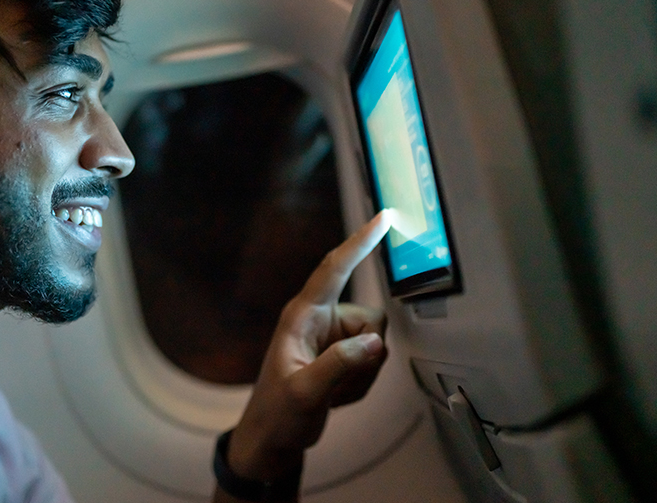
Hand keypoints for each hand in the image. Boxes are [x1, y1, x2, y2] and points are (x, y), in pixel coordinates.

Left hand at [225, 210, 391, 483]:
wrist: (272, 438)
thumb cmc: (278, 414)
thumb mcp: (305, 392)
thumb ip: (339, 365)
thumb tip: (374, 342)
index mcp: (302, 315)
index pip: (335, 268)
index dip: (360, 241)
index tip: (385, 217)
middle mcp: (319, 319)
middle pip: (371, 318)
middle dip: (366, 355)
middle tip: (339, 384)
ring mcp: (331, 337)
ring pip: (376, 342)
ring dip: (362, 373)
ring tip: (333, 391)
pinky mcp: (341, 353)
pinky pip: (372, 360)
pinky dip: (360, 382)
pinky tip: (336, 394)